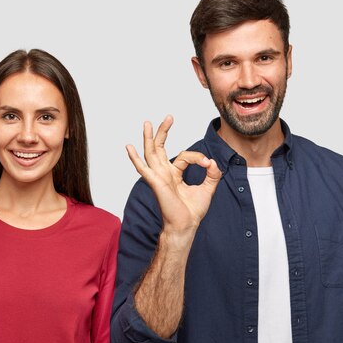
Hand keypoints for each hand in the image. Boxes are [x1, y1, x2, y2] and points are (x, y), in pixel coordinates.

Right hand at [126, 115, 221, 234]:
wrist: (186, 226)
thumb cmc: (192, 211)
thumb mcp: (208, 188)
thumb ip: (213, 174)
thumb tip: (213, 162)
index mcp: (174, 174)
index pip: (185, 156)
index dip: (198, 158)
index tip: (209, 164)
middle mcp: (164, 173)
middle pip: (161, 148)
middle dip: (163, 132)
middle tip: (169, 117)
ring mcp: (158, 177)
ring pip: (151, 153)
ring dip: (149, 137)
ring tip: (147, 123)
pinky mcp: (156, 183)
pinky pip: (143, 169)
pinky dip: (135, 158)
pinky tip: (129, 148)